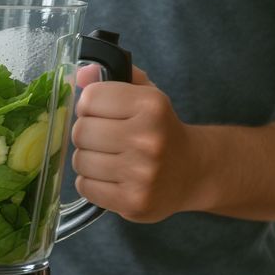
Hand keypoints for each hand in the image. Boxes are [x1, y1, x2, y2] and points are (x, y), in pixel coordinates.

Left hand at [71, 66, 199, 222]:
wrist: (194, 172)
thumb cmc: (161, 130)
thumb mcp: (146, 96)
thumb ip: (114, 78)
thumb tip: (81, 73)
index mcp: (151, 105)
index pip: (89, 98)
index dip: (89, 106)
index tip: (101, 113)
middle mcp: (148, 139)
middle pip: (81, 131)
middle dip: (87, 134)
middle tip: (105, 139)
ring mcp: (141, 173)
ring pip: (80, 161)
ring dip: (88, 160)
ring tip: (109, 159)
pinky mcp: (133, 201)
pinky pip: (85, 187)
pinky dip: (91, 183)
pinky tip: (111, 178)